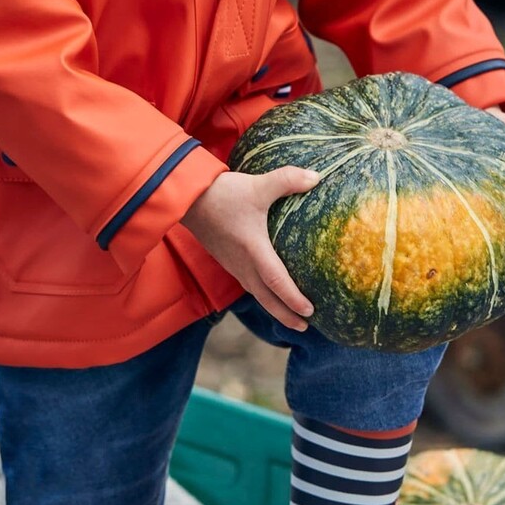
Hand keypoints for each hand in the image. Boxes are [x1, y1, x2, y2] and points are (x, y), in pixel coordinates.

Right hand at [181, 167, 318, 330]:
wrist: (187, 197)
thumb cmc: (222, 193)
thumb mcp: (258, 185)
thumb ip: (287, 180)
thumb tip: (317, 177)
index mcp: (253, 250)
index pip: (277, 281)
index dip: (293, 299)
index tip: (310, 312)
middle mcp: (242, 263)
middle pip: (266, 298)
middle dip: (285, 315)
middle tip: (305, 327)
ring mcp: (232, 263)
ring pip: (256, 293)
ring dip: (273, 307)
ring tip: (290, 316)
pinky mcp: (226, 259)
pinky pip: (247, 283)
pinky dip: (261, 293)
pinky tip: (267, 289)